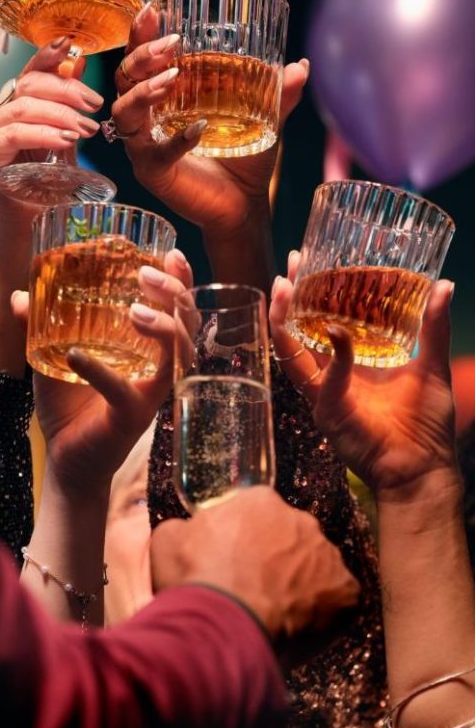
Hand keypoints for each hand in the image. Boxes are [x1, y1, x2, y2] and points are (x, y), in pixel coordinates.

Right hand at [0, 40, 103, 232]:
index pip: (30, 71)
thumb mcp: (65, 139)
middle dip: (66, 90)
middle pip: (29, 85)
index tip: (71, 44)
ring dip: (60, 114)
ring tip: (88, 129)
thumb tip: (80, 61)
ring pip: (23, 106)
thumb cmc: (49, 184)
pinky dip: (43, 134)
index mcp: (12, 104)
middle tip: (95, 105)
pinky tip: (66, 139)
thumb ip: (69, 105)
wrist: (32, 225)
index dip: (49, 55)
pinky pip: (15, 133)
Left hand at [12, 250, 192, 492]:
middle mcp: (159, 368)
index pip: (177, 308)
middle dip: (176, 292)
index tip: (169, 252)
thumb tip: (20, 295)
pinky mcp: (132, 417)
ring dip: (161, 326)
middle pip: (189, 323)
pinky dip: (100, 371)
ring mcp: (150, 393)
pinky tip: (76, 356)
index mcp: (149, 348)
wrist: (66, 460)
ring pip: (177, 354)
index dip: (181, 279)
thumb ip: (38, 327)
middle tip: (147, 274)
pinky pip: (123, 391)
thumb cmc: (70, 407)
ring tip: (134, 309)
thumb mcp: (51, 358)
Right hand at [109, 5, 309, 238]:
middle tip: (172, 44)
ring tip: (171, 78)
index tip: (153, 10)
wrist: (243, 206)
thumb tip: (302, 66)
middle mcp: (146, 119)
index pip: (140, 60)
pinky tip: (198, 130)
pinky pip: (153, 152)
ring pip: (124, 111)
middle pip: (123, 78)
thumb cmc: (245, 162)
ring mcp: (145, 146)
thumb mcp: (265, 120)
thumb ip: (280, 94)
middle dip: (141, 56)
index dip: (140, 34)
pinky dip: (175, 140)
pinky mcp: (152, 173)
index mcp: (163, 98)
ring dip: (144, 91)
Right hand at [150, 486, 359, 640]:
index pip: (258, 512)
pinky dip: (323, 613)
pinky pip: (338, 600)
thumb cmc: (194, 580)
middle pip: (292, 536)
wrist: (222, 627)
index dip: (245, 538)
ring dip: (301, 584)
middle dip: (278, 559)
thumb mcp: (168, 541)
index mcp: (260, 502)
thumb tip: (188, 531)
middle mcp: (301, 520)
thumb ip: (186, 528)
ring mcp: (327, 555)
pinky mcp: (346, 592)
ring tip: (276, 614)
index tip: (235, 561)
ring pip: (317, 567)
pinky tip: (299, 629)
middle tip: (255, 588)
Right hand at [269, 258, 457, 495]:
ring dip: (286, 319)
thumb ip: (433, 327)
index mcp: (352, 362)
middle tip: (290, 266)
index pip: (323, 320)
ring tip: (284, 289)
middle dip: (290, 298)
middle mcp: (331, 374)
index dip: (314, 292)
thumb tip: (443, 284)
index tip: (310, 260)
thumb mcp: (432, 365)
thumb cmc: (426, 424)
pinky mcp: (327, 411)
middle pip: (299, 330)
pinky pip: (324, 379)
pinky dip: (334, 356)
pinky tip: (338, 332)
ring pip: (292, 352)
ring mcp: (324, 392)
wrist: (421, 467)